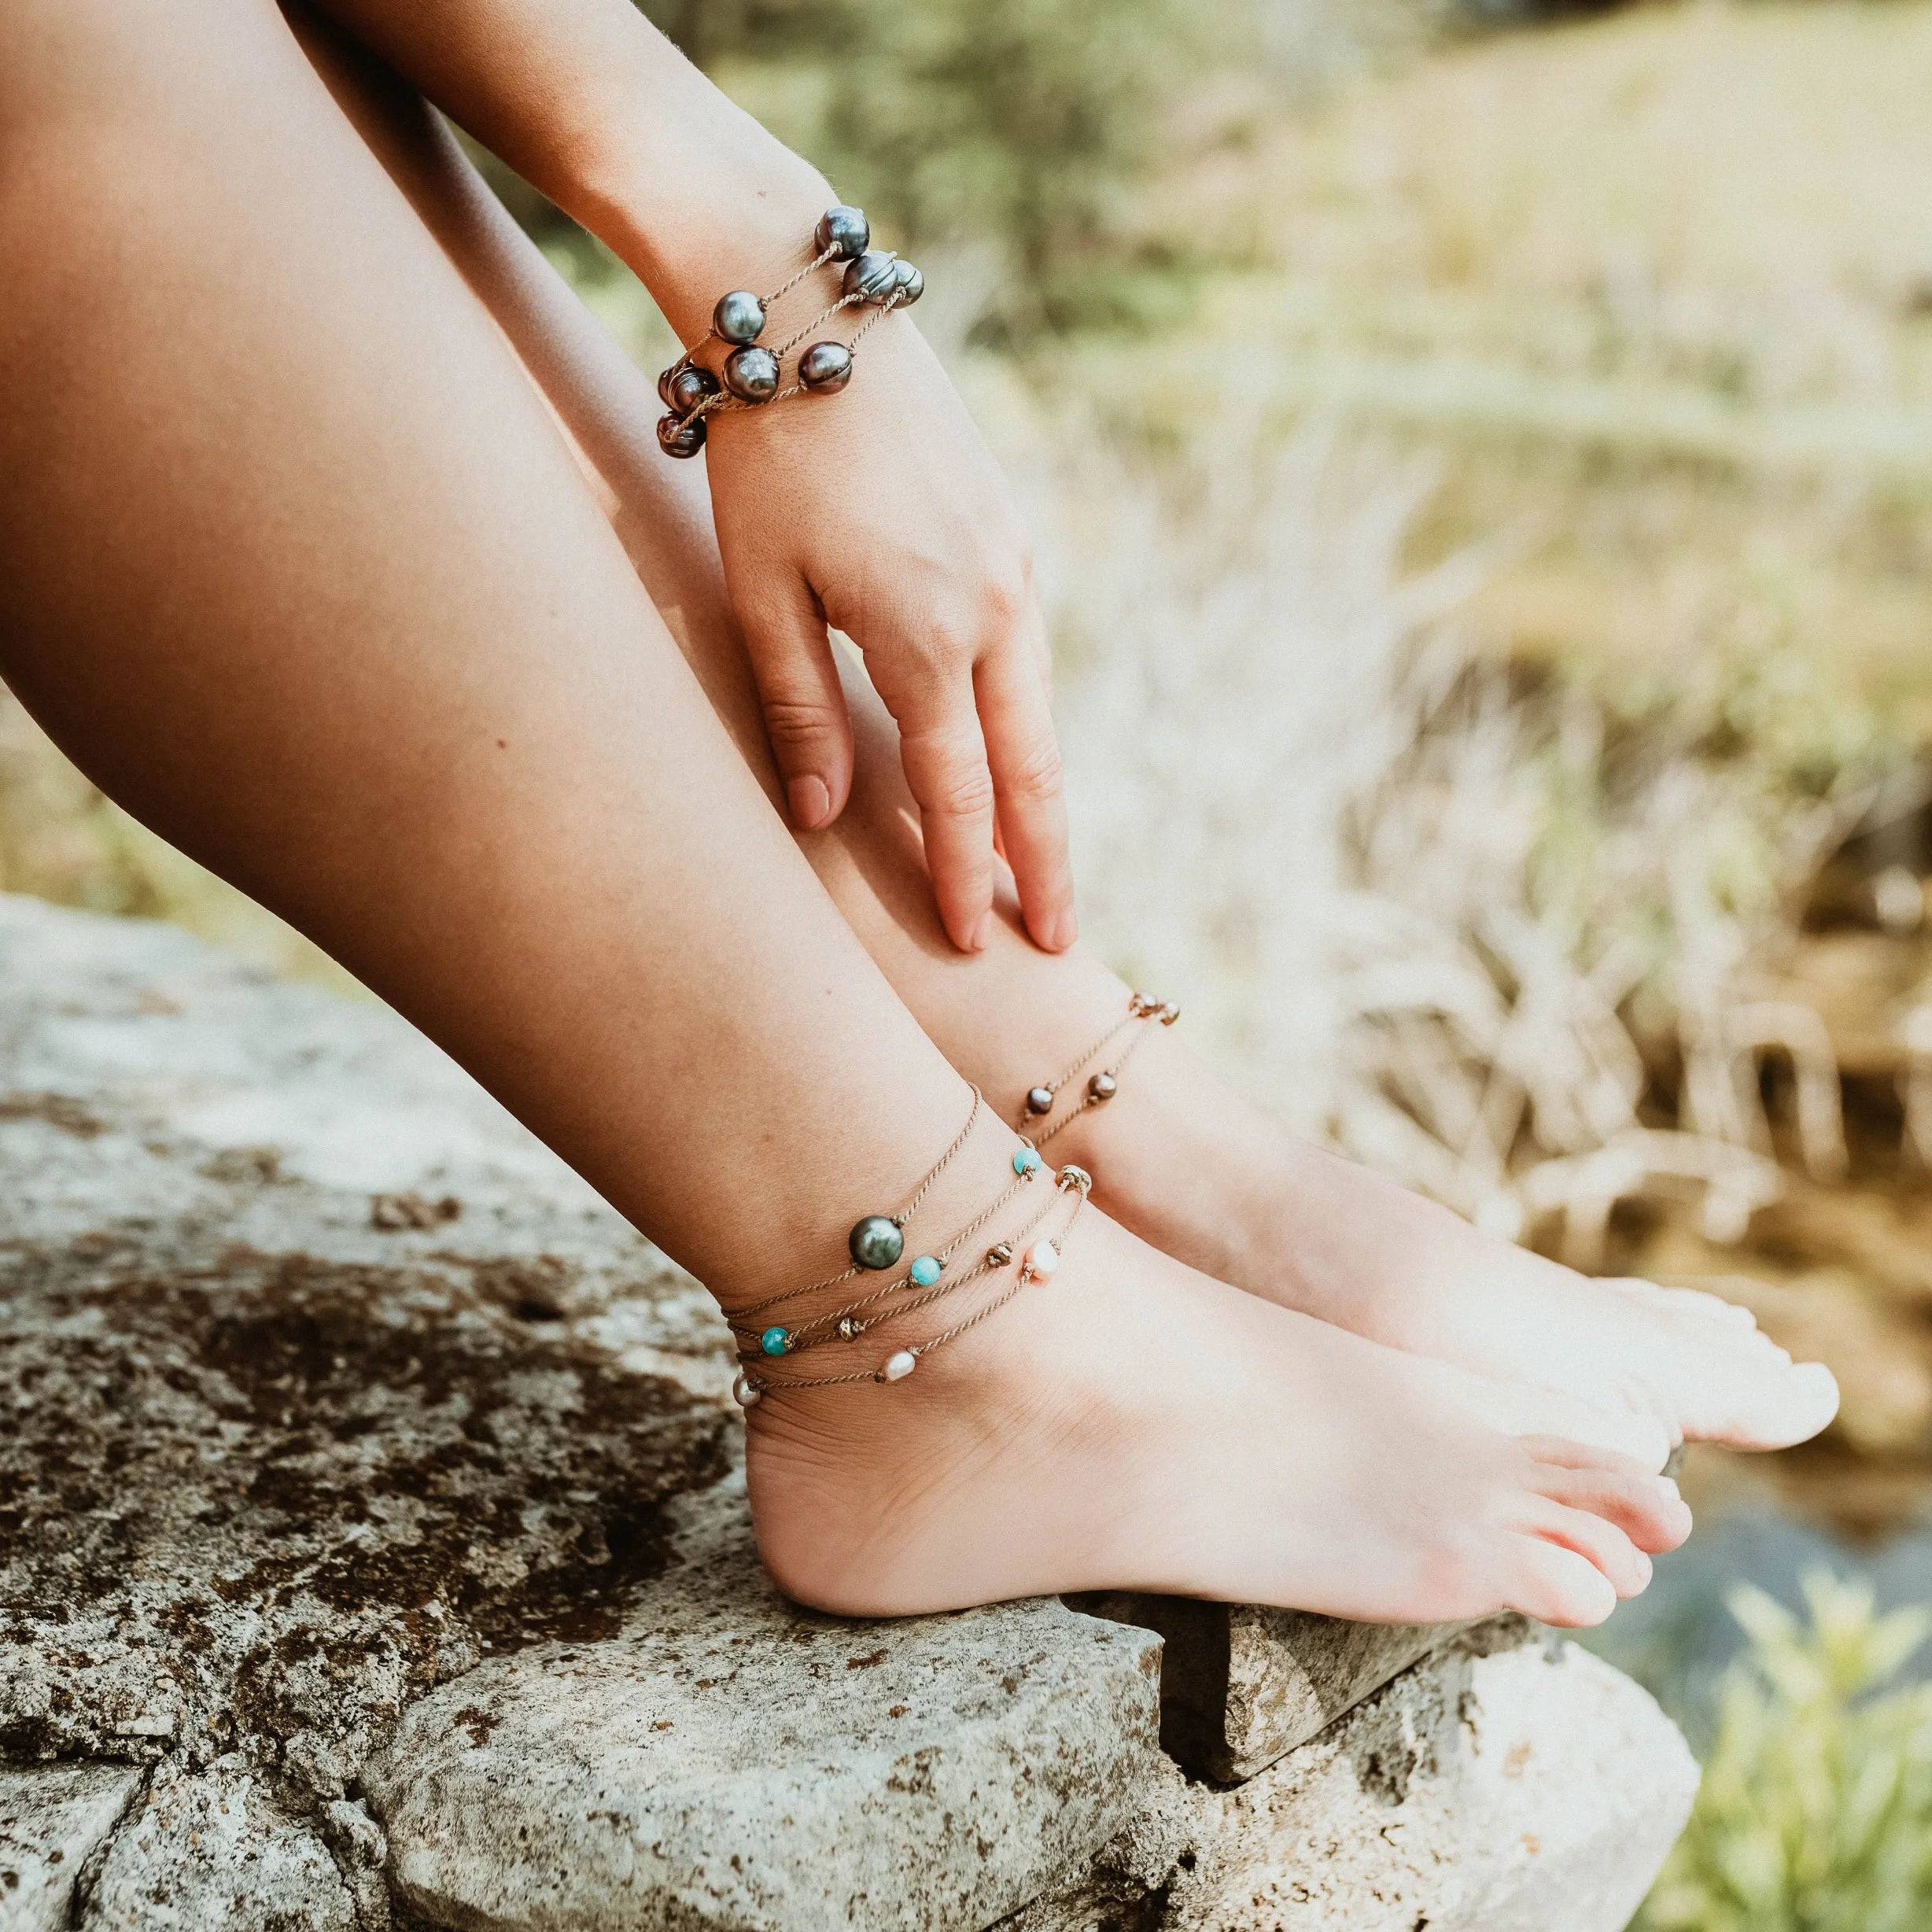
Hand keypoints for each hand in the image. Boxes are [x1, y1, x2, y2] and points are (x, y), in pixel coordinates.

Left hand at [702, 315, 1074, 954]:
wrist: (811, 313)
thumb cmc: (767, 456)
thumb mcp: (763, 590)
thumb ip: (800, 709)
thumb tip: (828, 815)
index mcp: (927, 633)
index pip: (959, 790)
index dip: (963, 873)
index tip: (970, 941)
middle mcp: (994, 607)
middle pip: (1032, 765)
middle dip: (1044, 859)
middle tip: (1059, 938)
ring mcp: (1013, 566)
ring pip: (1039, 710)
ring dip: (1041, 794)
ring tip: (1039, 864)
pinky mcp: (1010, 533)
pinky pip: (1028, 656)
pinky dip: (1024, 721)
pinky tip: (1010, 753)